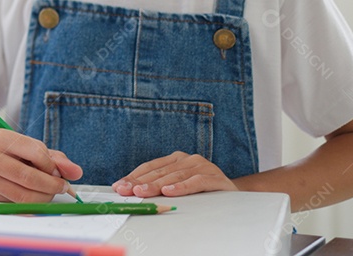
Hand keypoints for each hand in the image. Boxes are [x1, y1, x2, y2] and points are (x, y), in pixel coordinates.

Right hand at [0, 129, 82, 202]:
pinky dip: (32, 201)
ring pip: (25, 195)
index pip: (37, 153)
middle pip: (31, 178)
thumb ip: (52, 156)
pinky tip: (34, 194)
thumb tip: (76, 172)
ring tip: (50, 191)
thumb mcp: (22, 144)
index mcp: (0, 138)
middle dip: (54, 185)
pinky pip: (17, 202)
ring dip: (45, 196)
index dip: (52, 165)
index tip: (57, 170)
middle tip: (63, 186)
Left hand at [113, 151, 237, 197]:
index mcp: (175, 159)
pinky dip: (181, 186)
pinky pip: (195, 181)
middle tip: (126, 190)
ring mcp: (201, 165)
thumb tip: (132, 191)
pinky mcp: (213, 176)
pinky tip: (169, 191)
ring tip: (142, 192)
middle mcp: (187, 159)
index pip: (150, 167)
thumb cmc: (201, 190)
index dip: (133, 176)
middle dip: (140, 182)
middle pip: (159, 171)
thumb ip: (159, 185)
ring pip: (173, 176)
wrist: (233, 193)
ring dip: (156, 185)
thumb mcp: (178, 185)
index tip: (119, 186)